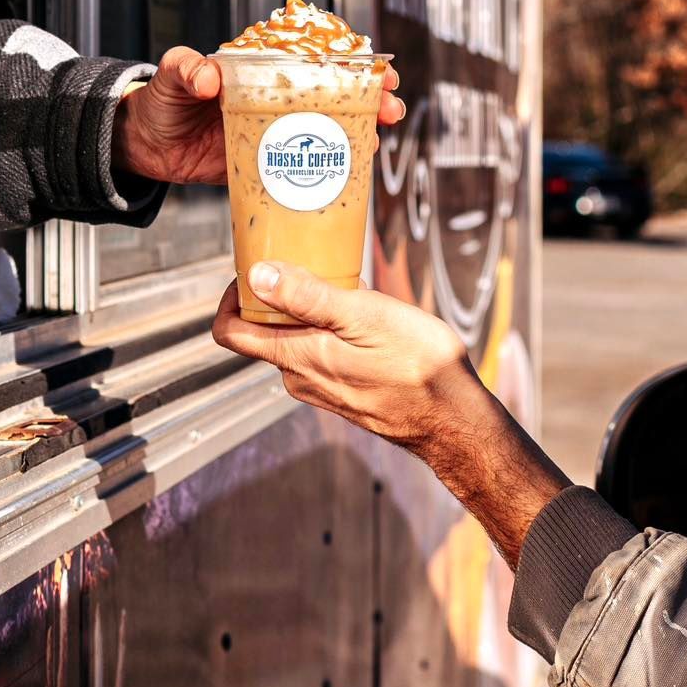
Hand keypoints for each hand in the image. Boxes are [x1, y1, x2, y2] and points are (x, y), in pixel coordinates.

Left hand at [112, 47, 404, 184]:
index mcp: (261, 68)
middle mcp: (276, 97)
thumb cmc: (160, 102)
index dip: (346, 58)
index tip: (372, 63)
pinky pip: (308, 165)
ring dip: (360, 128)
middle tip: (390, 104)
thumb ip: (186, 69)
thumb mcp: (171, 77)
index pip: (312, 56)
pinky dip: (335, 166)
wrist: (145, 146)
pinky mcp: (269, 164)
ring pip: (328, 127)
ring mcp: (276, 131)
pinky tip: (356, 166)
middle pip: (333, 92)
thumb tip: (206, 78)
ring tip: (382, 132)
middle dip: (368, 95)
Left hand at [211, 263, 568, 565]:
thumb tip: (258, 276)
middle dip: (276, 297)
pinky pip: (321, 358)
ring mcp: (322, 390)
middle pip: (262, 334)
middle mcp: (300, 379)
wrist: (455, 421)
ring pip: (294, 345)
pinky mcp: (345, 395)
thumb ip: (308, 298)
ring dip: (307, 315)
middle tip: (307, 265)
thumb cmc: (418, 366)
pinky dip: (330, 334)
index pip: (231, 333)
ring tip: (342, 289)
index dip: (231, 298)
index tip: (254, 270)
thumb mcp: (364, 317)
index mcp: (297, 358)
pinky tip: (362, 321)